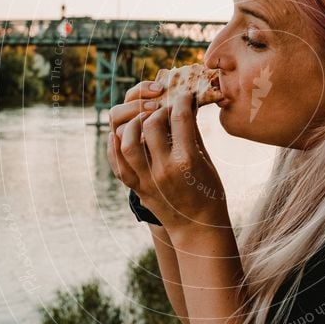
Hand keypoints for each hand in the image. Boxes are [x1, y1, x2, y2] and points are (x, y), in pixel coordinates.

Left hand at [112, 91, 229, 241]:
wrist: (198, 228)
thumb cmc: (209, 193)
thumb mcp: (206, 161)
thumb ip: (193, 133)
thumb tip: (187, 107)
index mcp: (187, 160)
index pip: (180, 117)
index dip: (182, 100)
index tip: (184, 95)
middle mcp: (164, 168)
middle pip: (152, 125)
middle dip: (159, 110)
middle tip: (166, 109)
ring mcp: (147, 179)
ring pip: (128, 141)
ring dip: (134, 124)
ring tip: (145, 121)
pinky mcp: (137, 188)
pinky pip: (118, 163)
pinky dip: (115, 146)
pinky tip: (120, 135)